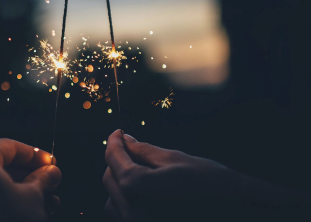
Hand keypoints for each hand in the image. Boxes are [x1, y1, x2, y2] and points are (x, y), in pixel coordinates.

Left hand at [0, 139, 61, 221]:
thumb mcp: (32, 200)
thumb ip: (43, 180)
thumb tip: (51, 173)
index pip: (10, 147)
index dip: (35, 155)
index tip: (51, 164)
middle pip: (0, 166)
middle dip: (29, 177)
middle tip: (50, 185)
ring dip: (19, 192)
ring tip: (45, 204)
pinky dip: (1, 202)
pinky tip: (24, 213)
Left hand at [103, 130, 237, 220]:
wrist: (237, 213)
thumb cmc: (210, 184)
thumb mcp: (174, 160)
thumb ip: (143, 150)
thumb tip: (125, 139)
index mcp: (137, 188)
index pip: (114, 159)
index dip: (114, 141)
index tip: (117, 132)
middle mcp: (131, 212)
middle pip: (109, 178)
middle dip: (117, 160)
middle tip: (132, 147)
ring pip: (113, 199)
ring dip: (121, 181)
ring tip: (141, 170)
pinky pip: (124, 214)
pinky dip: (128, 200)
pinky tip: (146, 191)